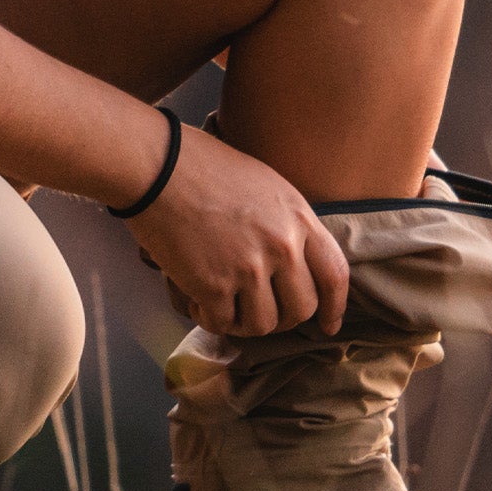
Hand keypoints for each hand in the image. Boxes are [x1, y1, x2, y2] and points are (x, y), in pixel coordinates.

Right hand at [125, 122, 349, 338]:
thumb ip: (287, 224)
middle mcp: (281, 245)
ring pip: (264, 325)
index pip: (334, 275)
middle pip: (301, 308)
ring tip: (225, 305)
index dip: (334, 308)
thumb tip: (294, 262)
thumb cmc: (204, 167)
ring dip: (245, 323)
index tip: (327, 325)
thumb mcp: (265, 185)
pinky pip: (224, 323)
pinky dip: (210, 319)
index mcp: (298, 217)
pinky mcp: (213, 285)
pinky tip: (199, 303)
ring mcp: (249, 267)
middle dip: (282, 318)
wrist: (157, 165)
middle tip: (259, 311)